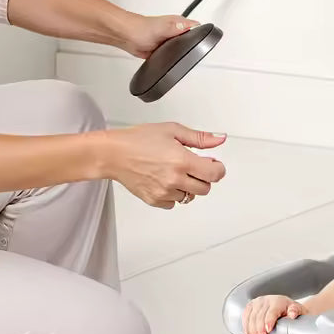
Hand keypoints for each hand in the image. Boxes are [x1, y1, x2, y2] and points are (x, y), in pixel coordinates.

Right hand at [104, 122, 225, 208]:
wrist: (113, 153)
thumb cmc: (138, 140)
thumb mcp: (172, 130)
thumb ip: (199, 138)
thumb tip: (219, 140)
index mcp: (182, 160)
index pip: (215, 174)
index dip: (217, 168)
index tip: (212, 163)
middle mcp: (175, 179)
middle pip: (205, 188)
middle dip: (203, 177)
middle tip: (191, 166)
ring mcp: (164, 192)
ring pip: (189, 197)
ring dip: (187, 186)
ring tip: (173, 171)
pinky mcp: (154, 200)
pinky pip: (173, 203)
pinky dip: (173, 194)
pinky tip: (164, 180)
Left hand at [119, 14, 199, 58]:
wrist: (127, 36)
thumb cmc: (140, 29)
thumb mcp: (161, 28)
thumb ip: (175, 28)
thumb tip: (187, 27)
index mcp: (178, 23)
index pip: (197, 26)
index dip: (205, 31)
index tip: (211, 36)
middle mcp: (175, 31)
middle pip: (192, 38)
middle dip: (197, 43)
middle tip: (203, 49)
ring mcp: (169, 40)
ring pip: (182, 46)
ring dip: (184, 51)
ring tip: (191, 56)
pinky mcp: (162, 49)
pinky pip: (172, 54)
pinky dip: (174, 57)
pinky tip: (174, 60)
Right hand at [242, 296, 307, 333]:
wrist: (287, 307)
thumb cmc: (292, 311)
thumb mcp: (299, 311)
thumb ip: (296, 311)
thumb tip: (292, 314)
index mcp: (278, 301)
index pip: (271, 312)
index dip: (268, 321)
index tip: (268, 331)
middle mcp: (266, 300)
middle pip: (259, 316)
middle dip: (259, 330)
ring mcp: (257, 302)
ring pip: (250, 317)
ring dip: (251, 331)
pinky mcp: (251, 306)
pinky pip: (245, 316)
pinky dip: (246, 327)